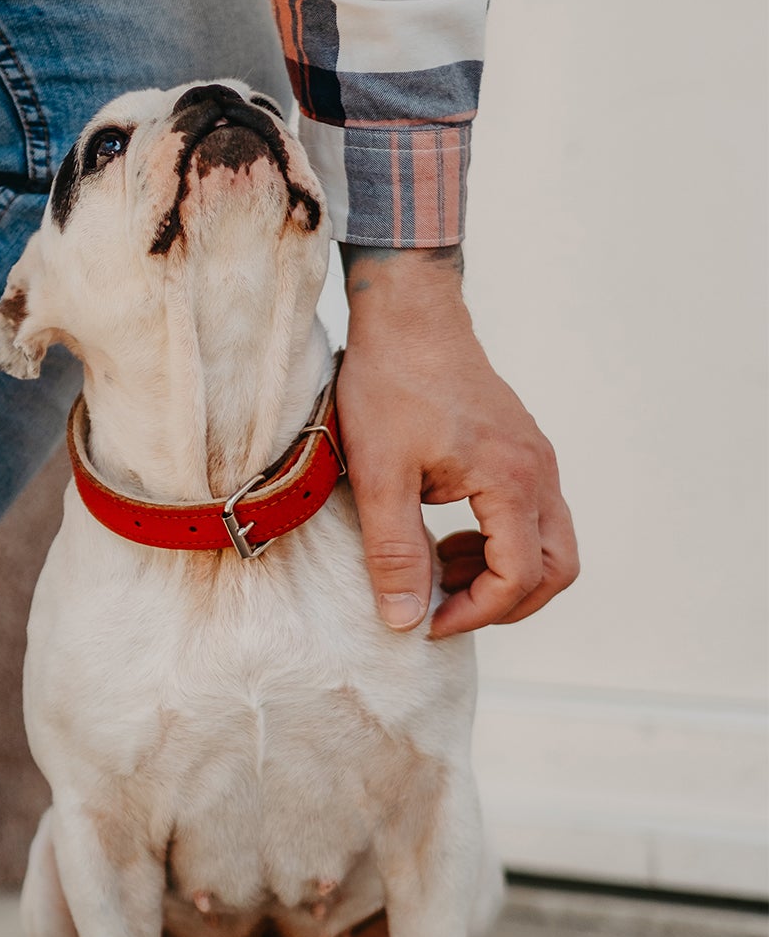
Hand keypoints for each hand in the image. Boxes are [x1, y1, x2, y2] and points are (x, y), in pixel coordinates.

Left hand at [338, 246, 578, 637]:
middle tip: (445, 610)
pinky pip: (531, 518)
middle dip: (505, 604)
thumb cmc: (390, 384)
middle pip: (556, 570)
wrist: (407, 315)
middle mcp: (538, 471)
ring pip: (549, 546)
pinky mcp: (521, 451)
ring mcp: (535, 460)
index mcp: (511, 479)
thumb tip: (406, 618)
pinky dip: (496, 544)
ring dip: (500, 574)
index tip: (426, 621)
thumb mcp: (379, 476)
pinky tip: (444, 538)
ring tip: (436, 571)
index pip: (519, 577)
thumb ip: (395, 552)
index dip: (475, 613)